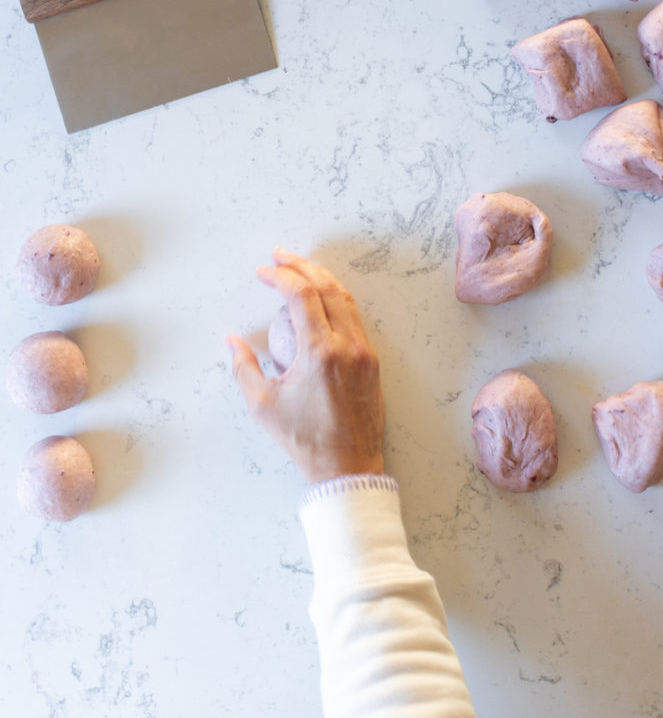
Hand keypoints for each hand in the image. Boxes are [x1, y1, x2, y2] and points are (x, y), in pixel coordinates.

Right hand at [227, 248, 384, 483]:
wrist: (347, 465)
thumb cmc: (304, 439)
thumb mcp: (263, 405)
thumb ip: (243, 368)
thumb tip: (232, 341)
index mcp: (319, 352)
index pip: (300, 295)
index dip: (280, 276)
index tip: (263, 272)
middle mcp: (346, 345)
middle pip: (327, 287)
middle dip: (301, 266)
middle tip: (280, 256)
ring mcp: (364, 351)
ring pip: (346, 299)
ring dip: (322, 278)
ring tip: (301, 269)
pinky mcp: (372, 361)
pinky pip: (355, 318)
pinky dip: (337, 299)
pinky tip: (322, 299)